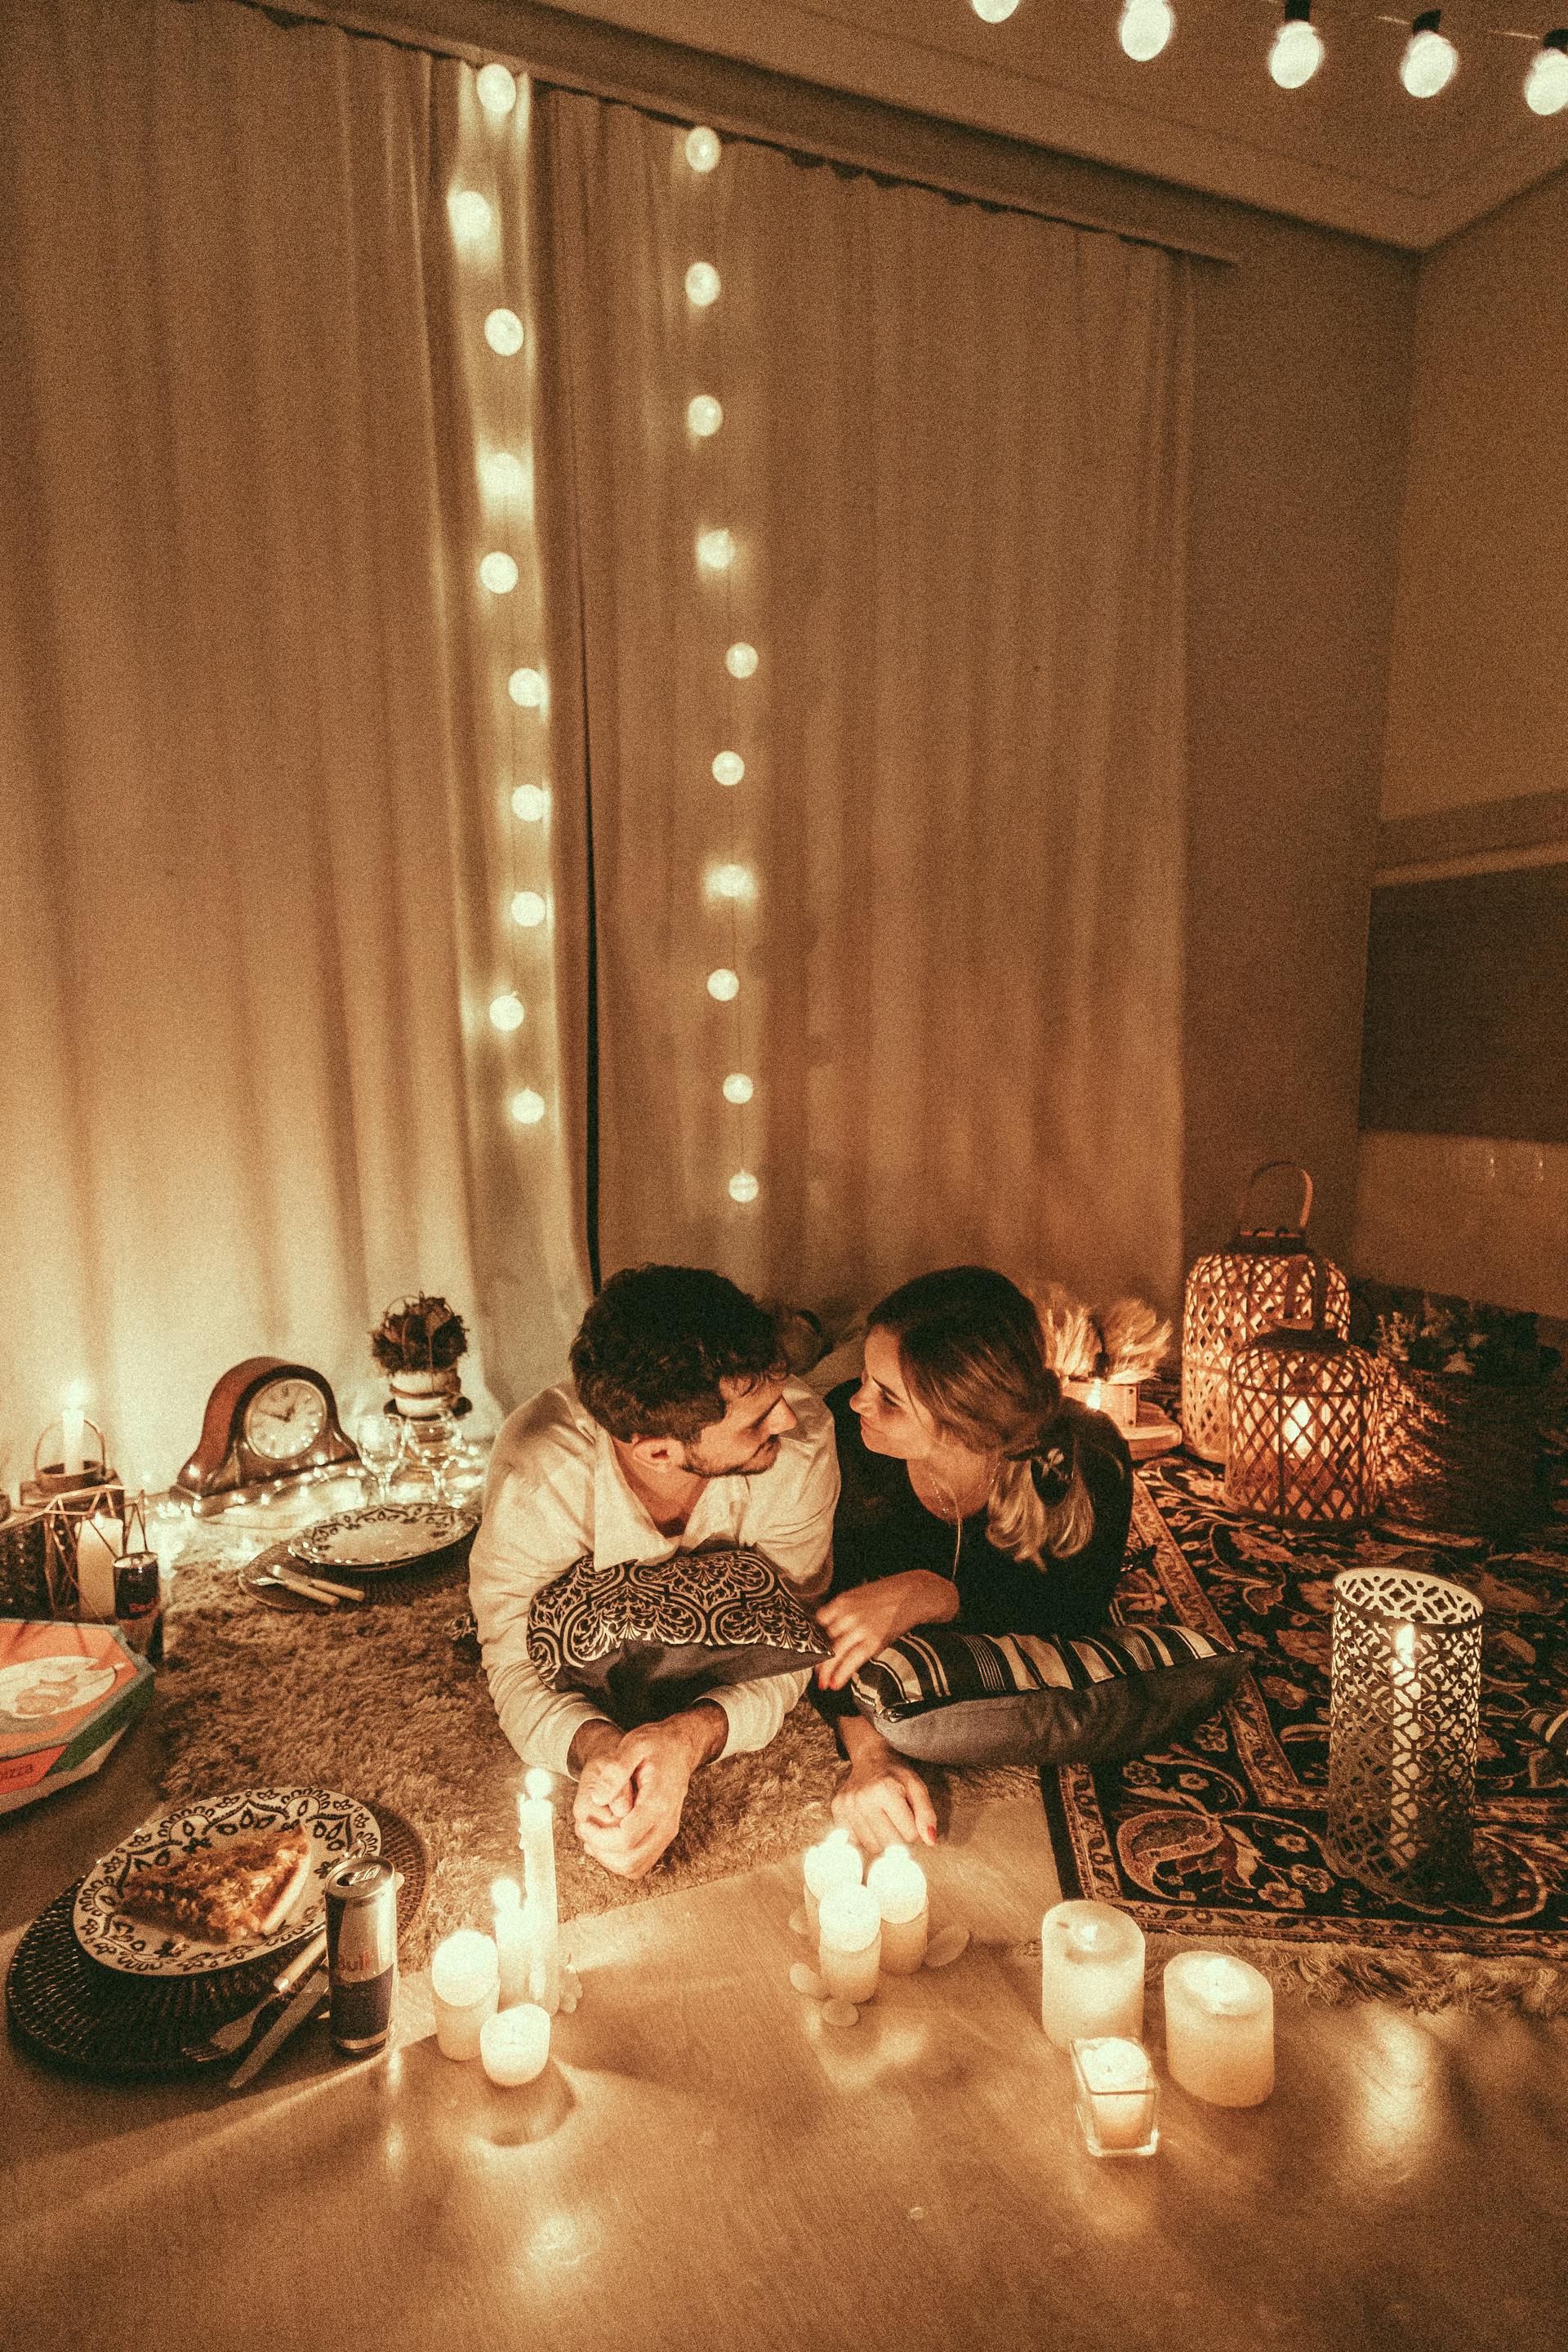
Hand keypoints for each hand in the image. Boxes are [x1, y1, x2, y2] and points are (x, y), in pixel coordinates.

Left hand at [575, 1708, 722, 1879]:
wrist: (682, 1746)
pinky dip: (620, 1859)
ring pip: (636, 1867)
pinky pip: (641, 1862)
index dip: (599, 1838)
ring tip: (594, 1837)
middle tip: (586, 1831)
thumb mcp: (633, 1745)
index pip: (626, 1839)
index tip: (584, 1824)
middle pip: (631, 1860)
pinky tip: (606, 1840)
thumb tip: (597, 1798)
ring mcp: (667, 1832)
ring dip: (609, 1859)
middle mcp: (667, 1823)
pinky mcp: (663, 1836)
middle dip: (601, 1851)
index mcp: (658, 1802)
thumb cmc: (657, 1743)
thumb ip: (615, 1771)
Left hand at [815, 1572, 956, 1690]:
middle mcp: (847, 1615)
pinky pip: (852, 1660)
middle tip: (815, 1673)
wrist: (912, 1594)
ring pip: (835, 1653)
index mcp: (841, 1602)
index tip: (813, 1649)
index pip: (818, 1622)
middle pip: (824, 1641)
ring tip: (823, 1684)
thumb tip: (832, 1630)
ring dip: (826, 1671)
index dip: (815, 1638)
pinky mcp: (873, 1641)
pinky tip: (835, 1684)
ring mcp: (860, 1628)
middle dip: (818, 1659)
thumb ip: (844, 1611)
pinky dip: (842, 1673)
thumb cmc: (886, 1594)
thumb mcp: (858, 1596)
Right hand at [831, 1748, 937, 1853]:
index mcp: (886, 1790)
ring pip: (873, 1847)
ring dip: (882, 1840)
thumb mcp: (917, 1787)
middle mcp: (863, 1798)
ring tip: (883, 1820)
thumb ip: (926, 1814)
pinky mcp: (837, 1810)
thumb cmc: (897, 1775)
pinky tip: (869, 1822)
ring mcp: (847, 1805)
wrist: (870, 1758)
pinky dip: (865, 1838)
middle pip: (890, 1845)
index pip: (910, 1835)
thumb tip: (930, 1841)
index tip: (909, 1815)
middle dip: (899, 1837)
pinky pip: (855, 1843)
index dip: (914, 1828)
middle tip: (897, 1819)